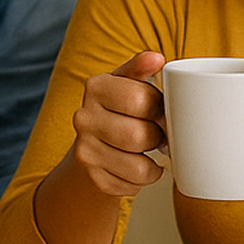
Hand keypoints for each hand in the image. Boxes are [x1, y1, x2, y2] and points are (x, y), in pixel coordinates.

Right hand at [67, 51, 165, 197]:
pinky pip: (133, 184)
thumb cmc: (117, 111)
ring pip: (139, 166)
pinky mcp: (94, 178)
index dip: (159, 108)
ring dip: (154, 163)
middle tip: (159, 136)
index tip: (160, 111)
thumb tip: (156, 58)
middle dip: (158, 138)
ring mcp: (86, 150)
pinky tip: (136, 167)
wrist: (91, 150)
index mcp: (95, 87)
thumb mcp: (126, 84)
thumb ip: (140, 69)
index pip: (139, 99)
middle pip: (139, 135)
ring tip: (149, 152)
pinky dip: (143, 179)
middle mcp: (84, 118)